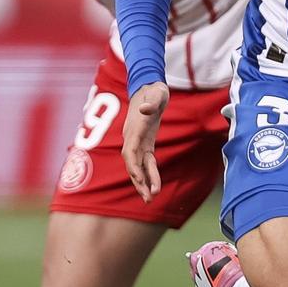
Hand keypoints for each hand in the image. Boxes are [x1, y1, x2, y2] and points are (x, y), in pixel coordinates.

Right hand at [122, 82, 170, 199]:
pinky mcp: (145, 143)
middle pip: (132, 164)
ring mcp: (137, 141)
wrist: (149, 86)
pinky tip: (155, 187)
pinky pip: (146, 163)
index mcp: (134, 128)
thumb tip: (145, 109)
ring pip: (137, 167)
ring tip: (151, 200)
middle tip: (148, 199)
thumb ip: (152, 101)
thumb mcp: (157, 93)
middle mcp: (132, 138)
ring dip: (143, 183)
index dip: (134, 166)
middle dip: (139, 182)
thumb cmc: (154, 90)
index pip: (130, 151)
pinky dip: (150, 175)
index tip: (140, 180)